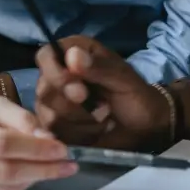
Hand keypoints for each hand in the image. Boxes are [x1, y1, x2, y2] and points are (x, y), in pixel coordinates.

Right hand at [0, 95, 78, 189]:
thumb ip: (17, 116)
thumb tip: (47, 137)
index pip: (3, 144)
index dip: (36, 149)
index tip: (63, 149)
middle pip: (6, 171)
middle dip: (43, 169)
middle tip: (68, 165)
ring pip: (4, 189)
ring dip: (34, 179)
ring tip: (51, 167)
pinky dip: (17, 186)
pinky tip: (26, 173)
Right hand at [35, 36, 170, 150]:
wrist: (144, 129)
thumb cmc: (136, 96)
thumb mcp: (124, 79)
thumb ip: (100, 67)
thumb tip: (72, 55)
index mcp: (74, 53)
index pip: (45, 56)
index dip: (56, 73)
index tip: (81, 89)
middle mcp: (59, 75)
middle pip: (45, 89)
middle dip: (74, 105)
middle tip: (103, 107)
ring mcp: (54, 102)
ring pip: (49, 115)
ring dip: (82, 122)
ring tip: (104, 118)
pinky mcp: (56, 127)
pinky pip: (54, 135)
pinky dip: (79, 135)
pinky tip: (96, 131)